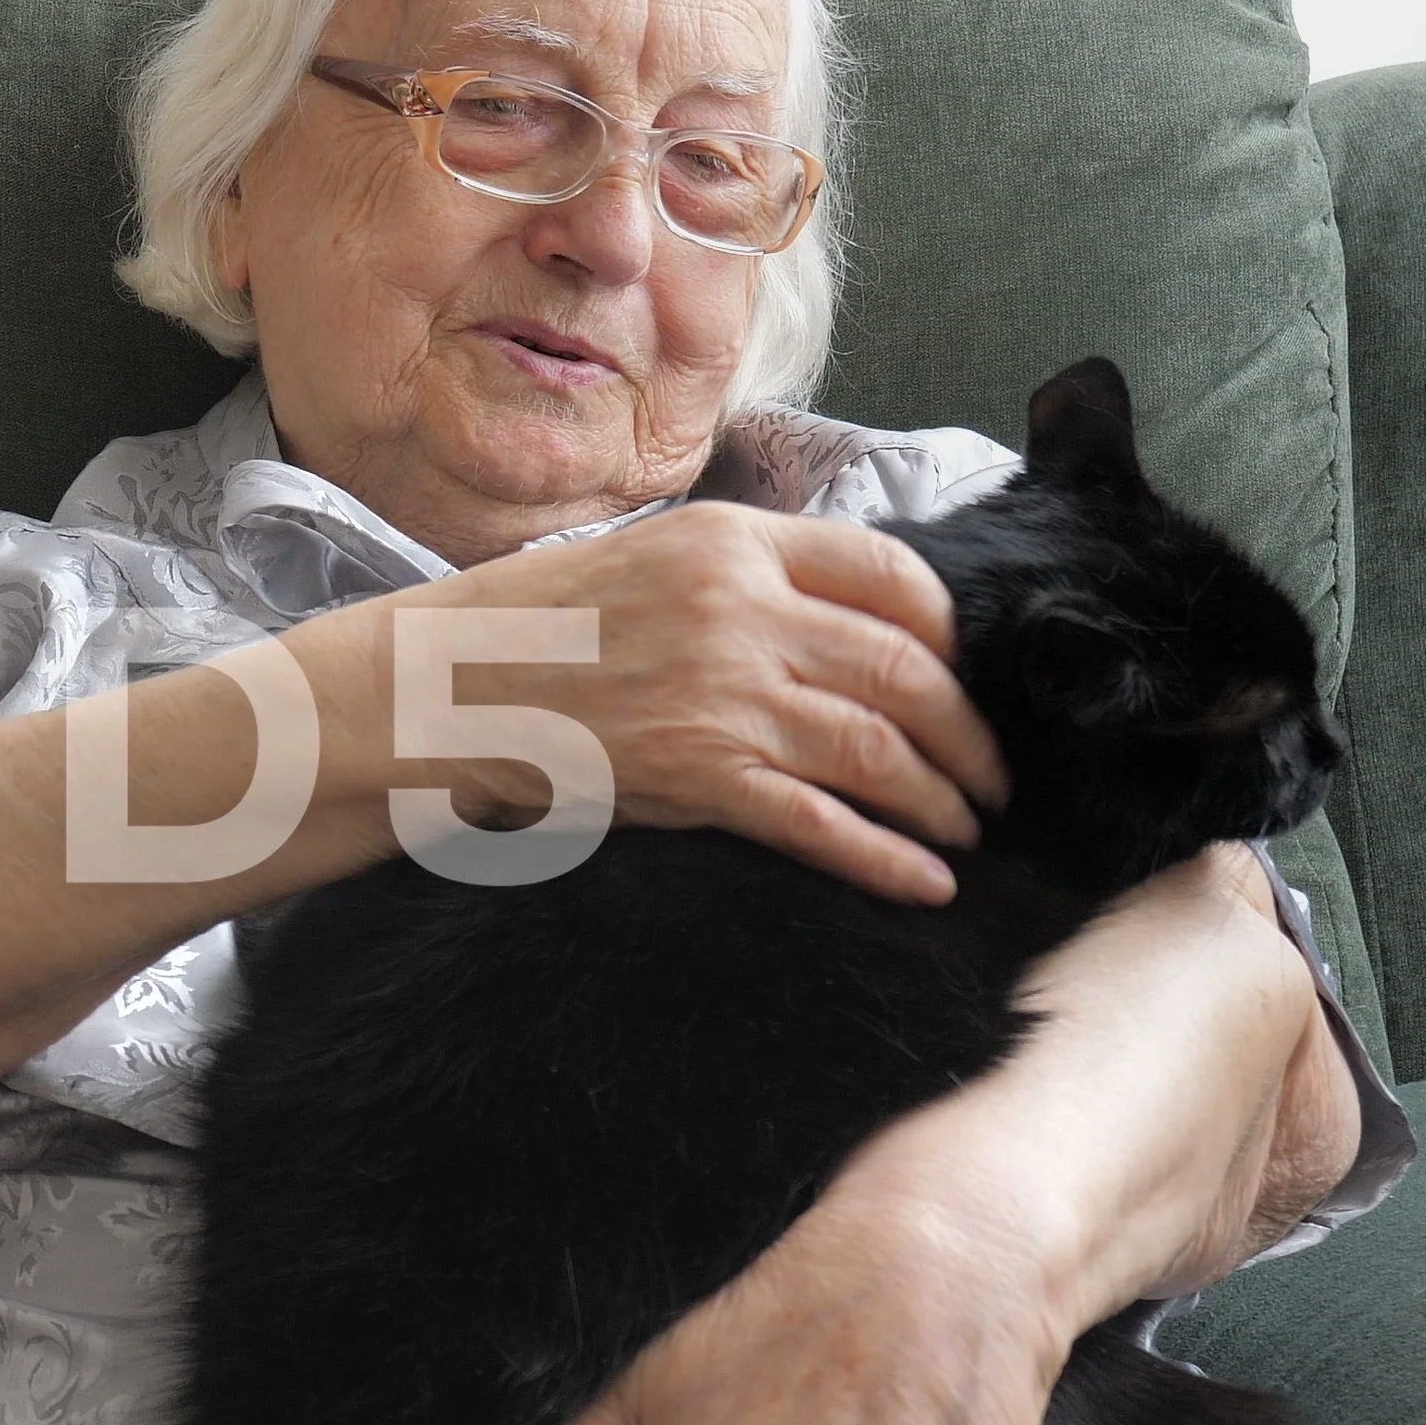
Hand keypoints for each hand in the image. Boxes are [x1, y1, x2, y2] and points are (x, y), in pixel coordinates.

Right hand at [399, 503, 1007, 904]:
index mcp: (732, 542)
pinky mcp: (699, 775)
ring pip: (882, 750)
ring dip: (942, 802)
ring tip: (963, 832)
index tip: (964, 678)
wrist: (434, 692)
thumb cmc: (528, 633)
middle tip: (991, 779)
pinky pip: (824, 823)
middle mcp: (741, 609)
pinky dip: (886, 859)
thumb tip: (839, 622)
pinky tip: (923, 882)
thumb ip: (742, 578)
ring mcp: (723, 693)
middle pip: (909, 671)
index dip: (951, 636)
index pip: (895, 574)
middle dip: (970, 737)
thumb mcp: (644, 562)